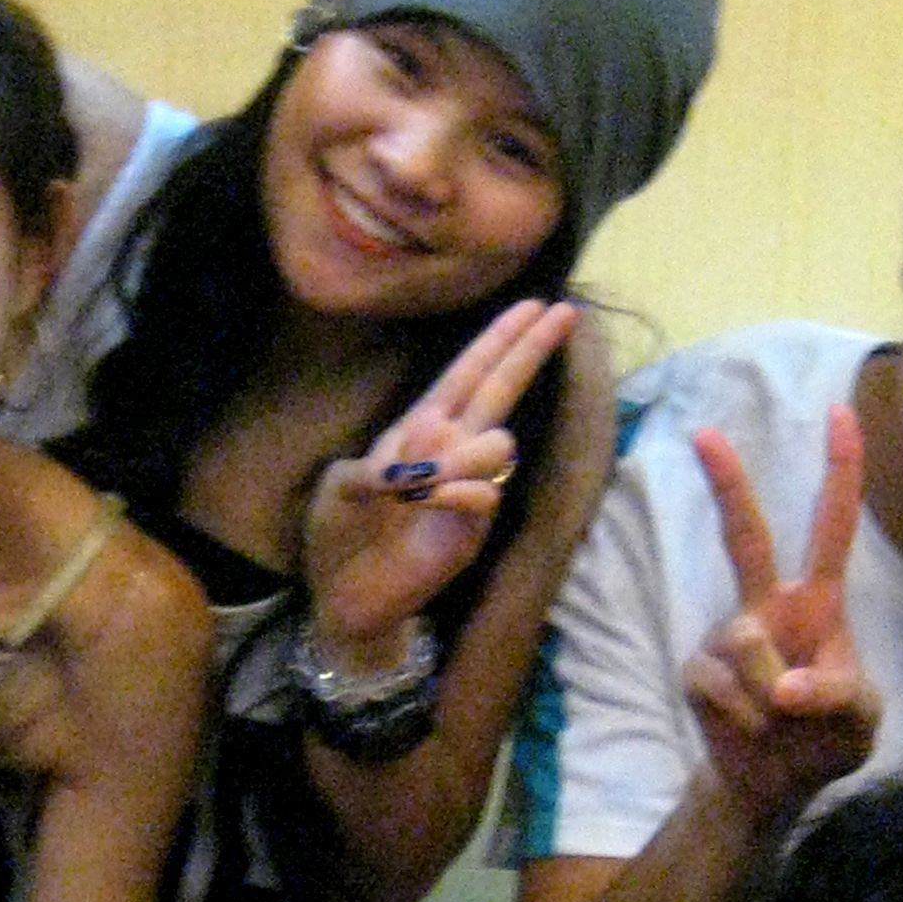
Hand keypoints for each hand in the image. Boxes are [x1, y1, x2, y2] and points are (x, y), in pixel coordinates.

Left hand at [301, 299, 579, 663]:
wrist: (342, 596)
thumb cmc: (339, 535)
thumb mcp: (340, 485)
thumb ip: (377, 460)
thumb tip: (430, 440)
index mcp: (419, 432)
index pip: (468, 375)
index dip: (499, 341)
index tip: (533, 305)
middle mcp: (450, 454)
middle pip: (500, 390)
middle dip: (529, 350)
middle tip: (563, 312)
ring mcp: (466, 492)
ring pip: (499, 442)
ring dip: (462, 451)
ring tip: (418, 482)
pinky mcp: (471, 531)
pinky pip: (486, 493)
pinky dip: (456, 490)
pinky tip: (427, 501)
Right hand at [685, 409, 880, 831]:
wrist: (771, 786)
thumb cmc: (825, 740)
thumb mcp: (858, 724)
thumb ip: (836, 699)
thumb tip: (784, 687)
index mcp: (819, 604)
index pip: (832, 527)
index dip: (840, 471)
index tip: (839, 412)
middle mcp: (769, 608)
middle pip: (746, 537)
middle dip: (727, 484)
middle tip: (704, 432)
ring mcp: (728, 638)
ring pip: (746, 644)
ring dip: (771, 696)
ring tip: (783, 725)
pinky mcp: (697, 671)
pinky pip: (720, 687)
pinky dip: (746, 720)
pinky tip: (752, 732)